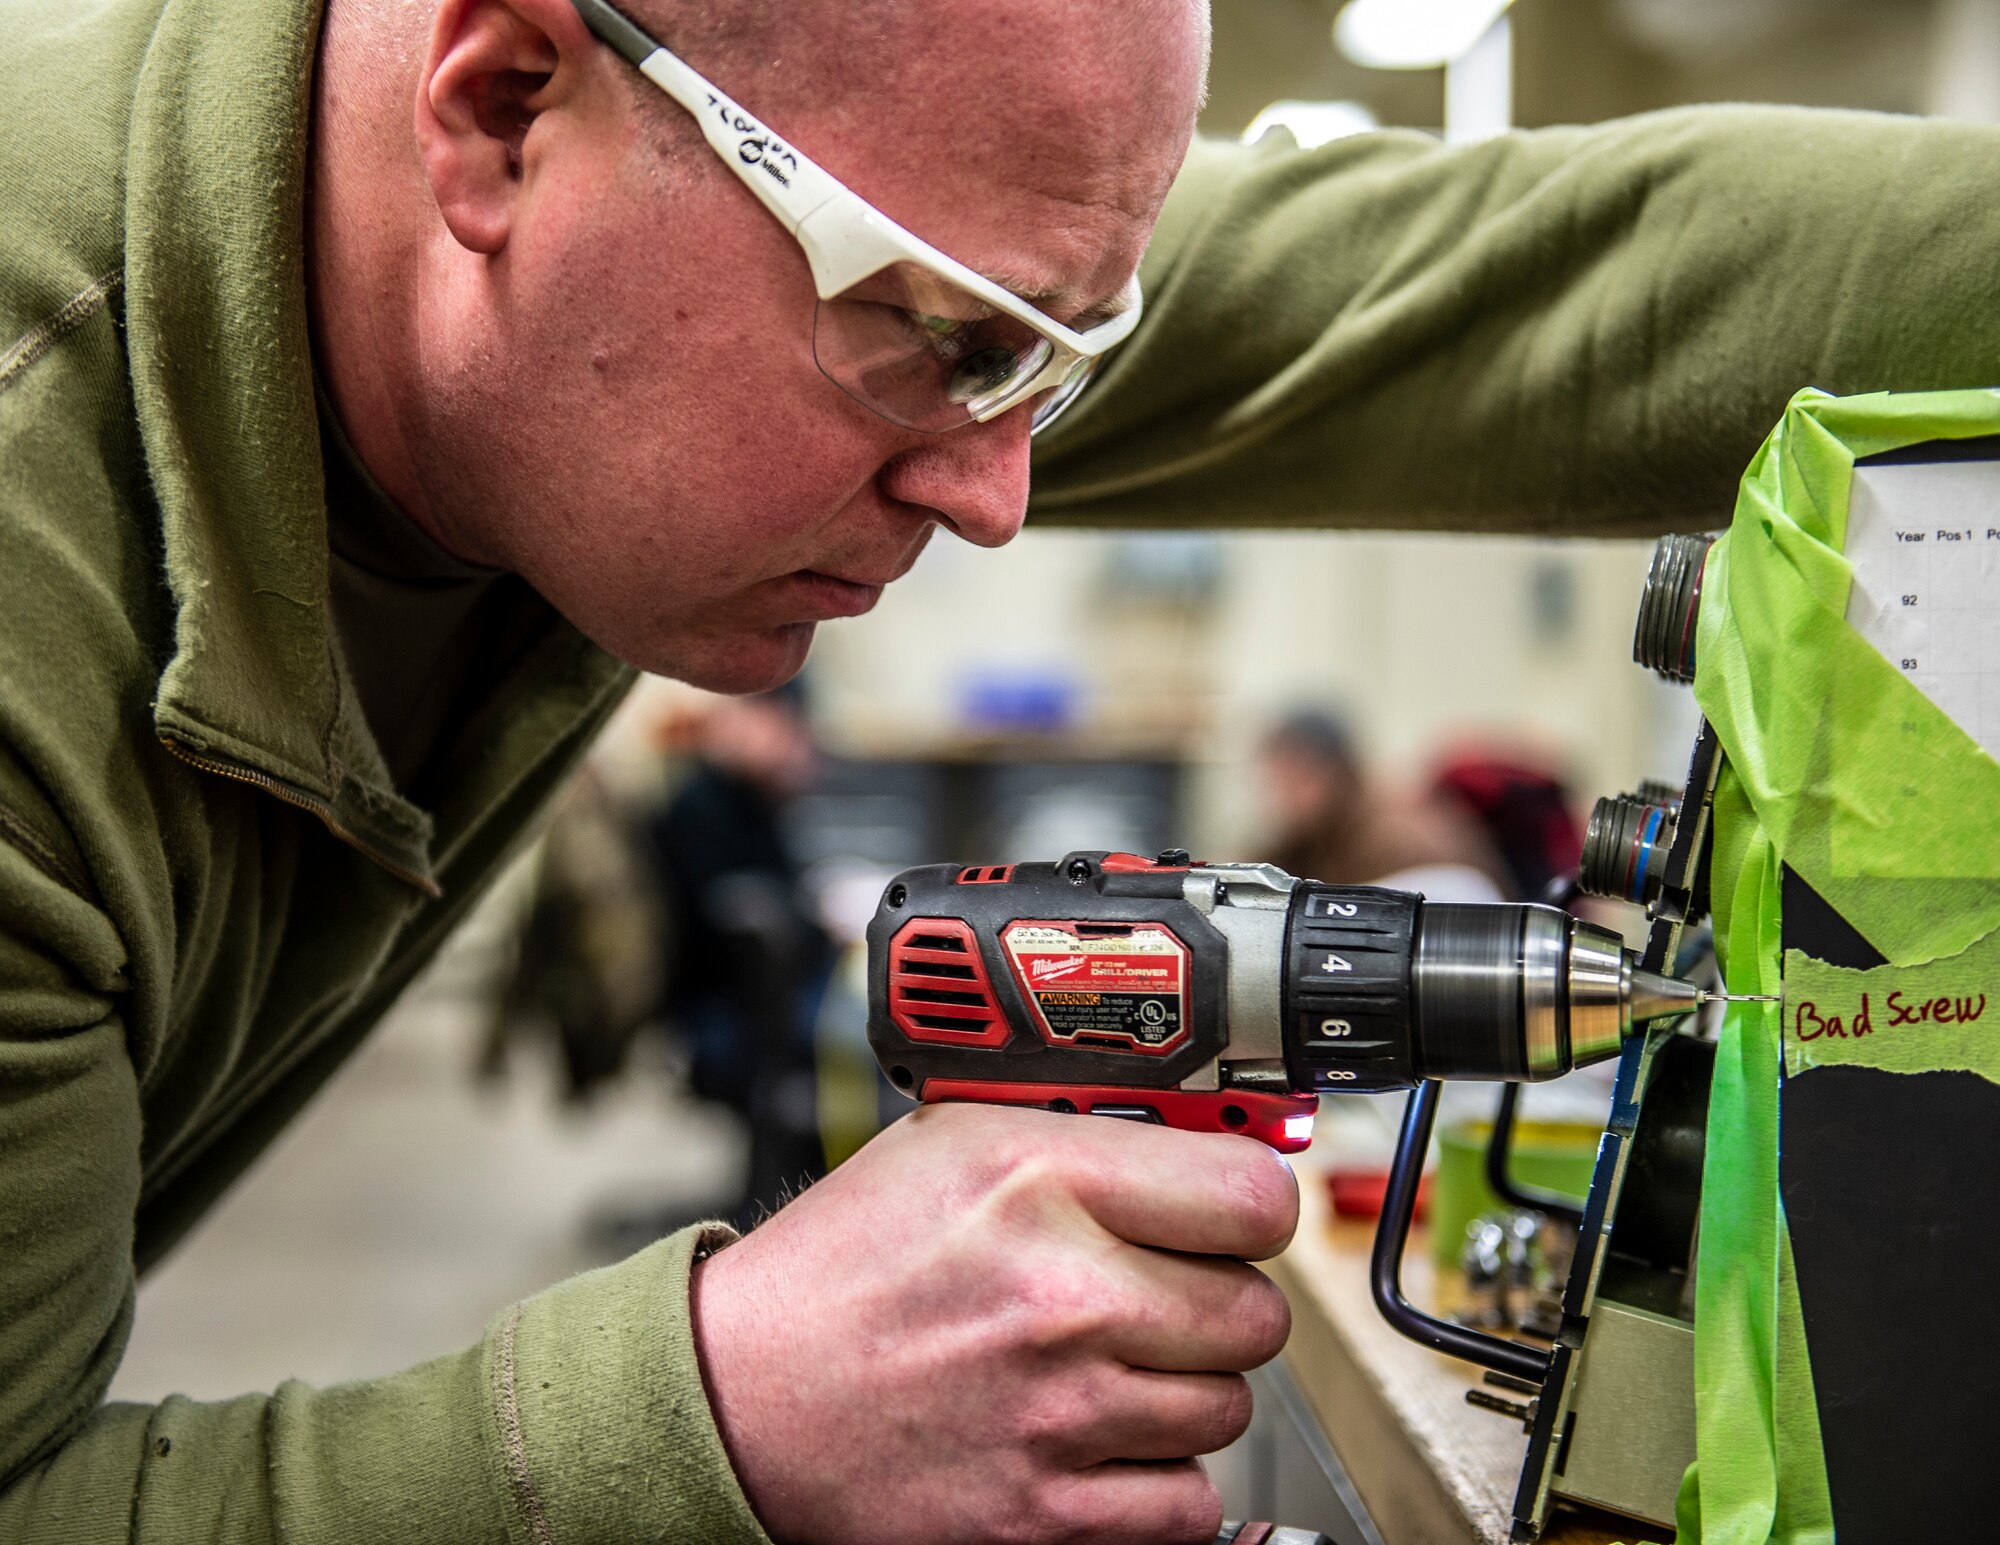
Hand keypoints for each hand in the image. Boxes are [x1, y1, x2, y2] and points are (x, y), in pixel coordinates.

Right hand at [690, 1102, 1297, 1544]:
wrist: (743, 1395)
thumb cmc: (845, 1267)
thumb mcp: (957, 1142)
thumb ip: (1087, 1133)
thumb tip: (1210, 1136)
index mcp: (1039, 1179)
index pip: (1253, 1198)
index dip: (1248, 1208)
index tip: (1227, 1218)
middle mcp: (1061, 1292)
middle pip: (1257, 1311)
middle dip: (1216, 1302)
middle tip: (1157, 1295)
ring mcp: (1060, 1409)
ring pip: (1227, 1407)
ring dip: (1180, 1389)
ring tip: (1099, 1365)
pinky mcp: (1047, 1512)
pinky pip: (1187, 1502)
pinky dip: (1153, 1479)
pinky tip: (1090, 1436)